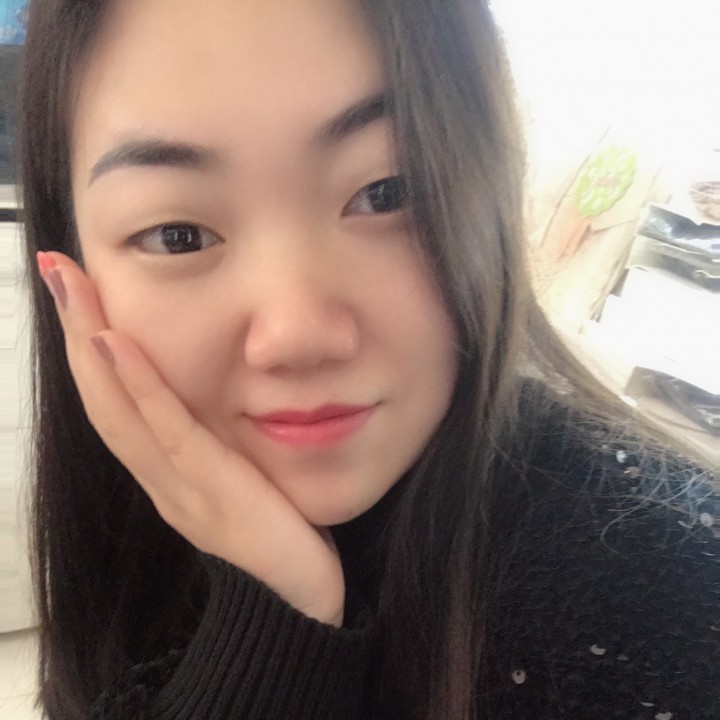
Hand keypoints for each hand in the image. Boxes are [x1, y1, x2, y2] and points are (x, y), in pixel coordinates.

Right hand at [37, 252, 344, 626]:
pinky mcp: (210, 495)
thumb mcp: (237, 472)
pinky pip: (168, 433)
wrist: (303, 592)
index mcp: (165, 472)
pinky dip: (139, 387)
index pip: (116, 401)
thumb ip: (214, 439)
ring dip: (90, 345)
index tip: (75, 288)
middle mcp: (159, 480)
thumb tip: (207, 390)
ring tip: (71, 287)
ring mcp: (178, 490)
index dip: (87, 345)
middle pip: (103, 398)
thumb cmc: (276, 526)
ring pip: (119, 411)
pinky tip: (116, 343)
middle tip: (54, 268)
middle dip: (74, 331)